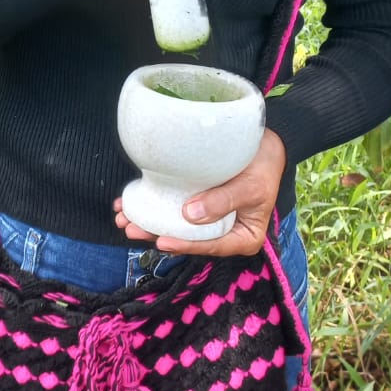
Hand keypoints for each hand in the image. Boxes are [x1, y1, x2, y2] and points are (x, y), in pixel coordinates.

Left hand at [114, 129, 286, 258]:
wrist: (268, 144)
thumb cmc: (264, 167)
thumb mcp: (251, 186)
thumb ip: (223, 202)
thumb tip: (190, 216)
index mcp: (241, 238)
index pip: (211, 245)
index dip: (185, 245)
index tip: (162, 242)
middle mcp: (222, 232)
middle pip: (187, 237)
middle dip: (156, 234)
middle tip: (130, 228)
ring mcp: (207, 218)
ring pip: (175, 224)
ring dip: (148, 220)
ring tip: (122, 216)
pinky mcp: (196, 201)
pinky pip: (173, 205)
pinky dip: (153, 202)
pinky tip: (131, 200)